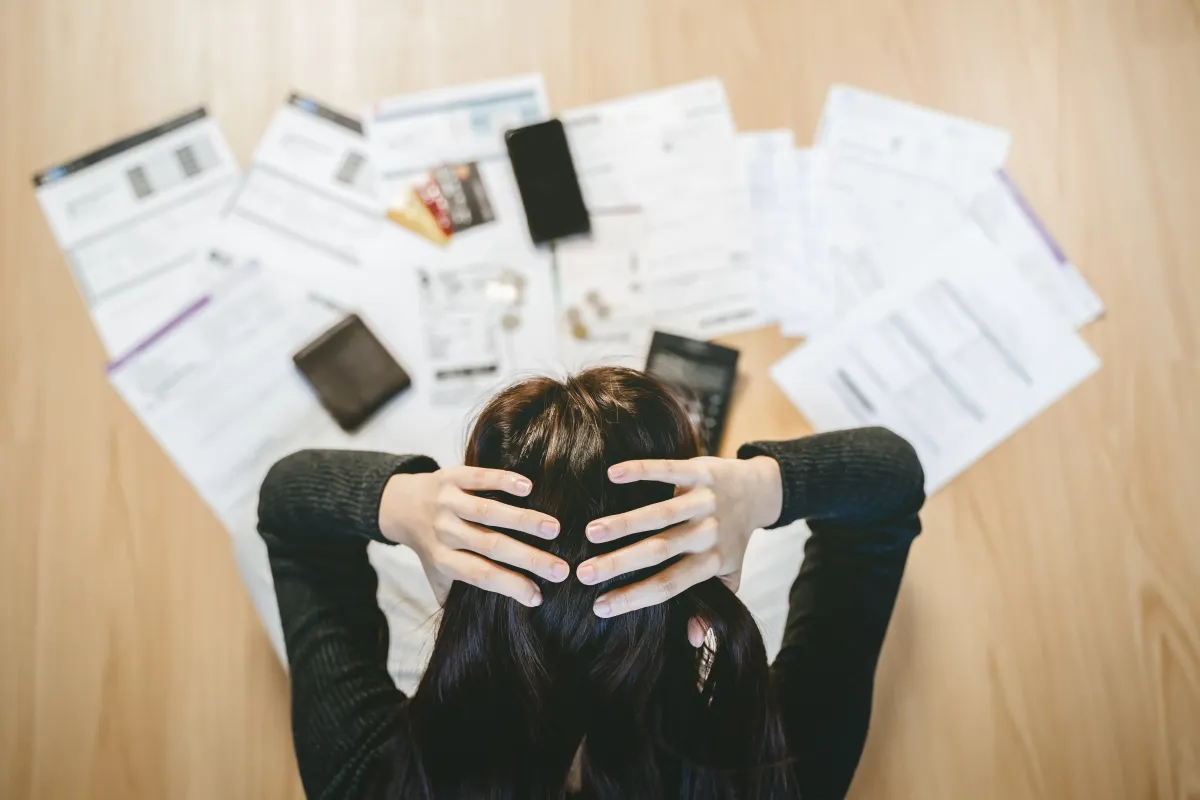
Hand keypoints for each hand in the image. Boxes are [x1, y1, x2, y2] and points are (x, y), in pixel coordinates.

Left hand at [379, 466, 567, 606]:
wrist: (400, 504)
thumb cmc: (430, 545)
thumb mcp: (436, 576)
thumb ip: (456, 598)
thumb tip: (486, 628)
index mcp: (443, 559)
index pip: (480, 575)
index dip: (509, 586)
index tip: (539, 596)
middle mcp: (445, 532)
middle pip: (491, 545)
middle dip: (529, 558)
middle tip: (561, 569)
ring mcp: (447, 503)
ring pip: (488, 512)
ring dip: (523, 520)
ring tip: (554, 528)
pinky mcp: (451, 477)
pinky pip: (479, 479)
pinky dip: (503, 481)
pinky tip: (529, 488)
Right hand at [577, 455, 782, 636]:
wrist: (759, 492)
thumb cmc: (732, 539)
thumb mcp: (729, 576)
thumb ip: (710, 607)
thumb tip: (692, 640)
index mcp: (710, 563)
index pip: (669, 585)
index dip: (635, 597)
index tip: (599, 607)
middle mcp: (707, 533)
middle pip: (660, 552)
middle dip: (619, 563)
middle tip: (582, 573)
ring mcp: (704, 501)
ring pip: (661, 514)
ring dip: (624, 523)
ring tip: (589, 532)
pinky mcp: (701, 471)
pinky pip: (669, 470)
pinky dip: (642, 471)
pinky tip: (613, 474)